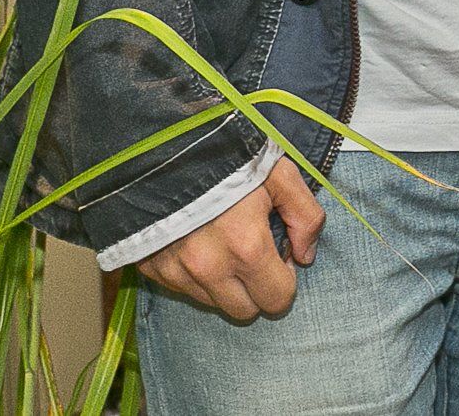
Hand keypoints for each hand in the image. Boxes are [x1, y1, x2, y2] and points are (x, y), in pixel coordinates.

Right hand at [135, 157, 322, 322]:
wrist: (161, 147)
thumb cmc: (228, 158)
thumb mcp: (279, 174)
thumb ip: (305, 216)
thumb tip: (305, 256)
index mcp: (246, 247)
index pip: (277, 299)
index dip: (285, 278)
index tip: (279, 254)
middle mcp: (209, 269)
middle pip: (245, 311)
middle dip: (257, 288)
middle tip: (254, 252)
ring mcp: (177, 273)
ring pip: (214, 303)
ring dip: (225, 284)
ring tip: (224, 243)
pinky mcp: (153, 270)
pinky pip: (184, 290)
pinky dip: (196, 276)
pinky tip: (197, 242)